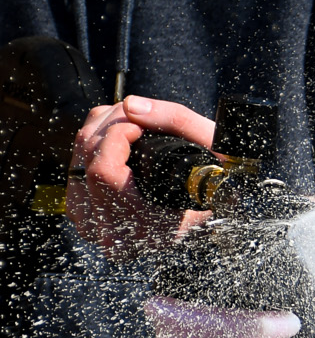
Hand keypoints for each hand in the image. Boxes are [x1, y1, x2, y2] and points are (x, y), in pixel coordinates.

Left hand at [69, 94, 214, 259]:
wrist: (215, 207)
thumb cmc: (217, 181)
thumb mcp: (214, 148)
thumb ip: (177, 121)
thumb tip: (130, 105)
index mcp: (145, 227)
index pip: (104, 172)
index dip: (117, 136)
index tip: (140, 126)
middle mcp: (112, 233)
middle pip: (87, 160)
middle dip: (110, 124)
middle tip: (140, 118)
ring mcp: (92, 225)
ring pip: (78, 158)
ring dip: (101, 129)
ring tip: (133, 125)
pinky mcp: (82, 213)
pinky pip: (74, 167)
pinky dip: (93, 144)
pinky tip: (117, 139)